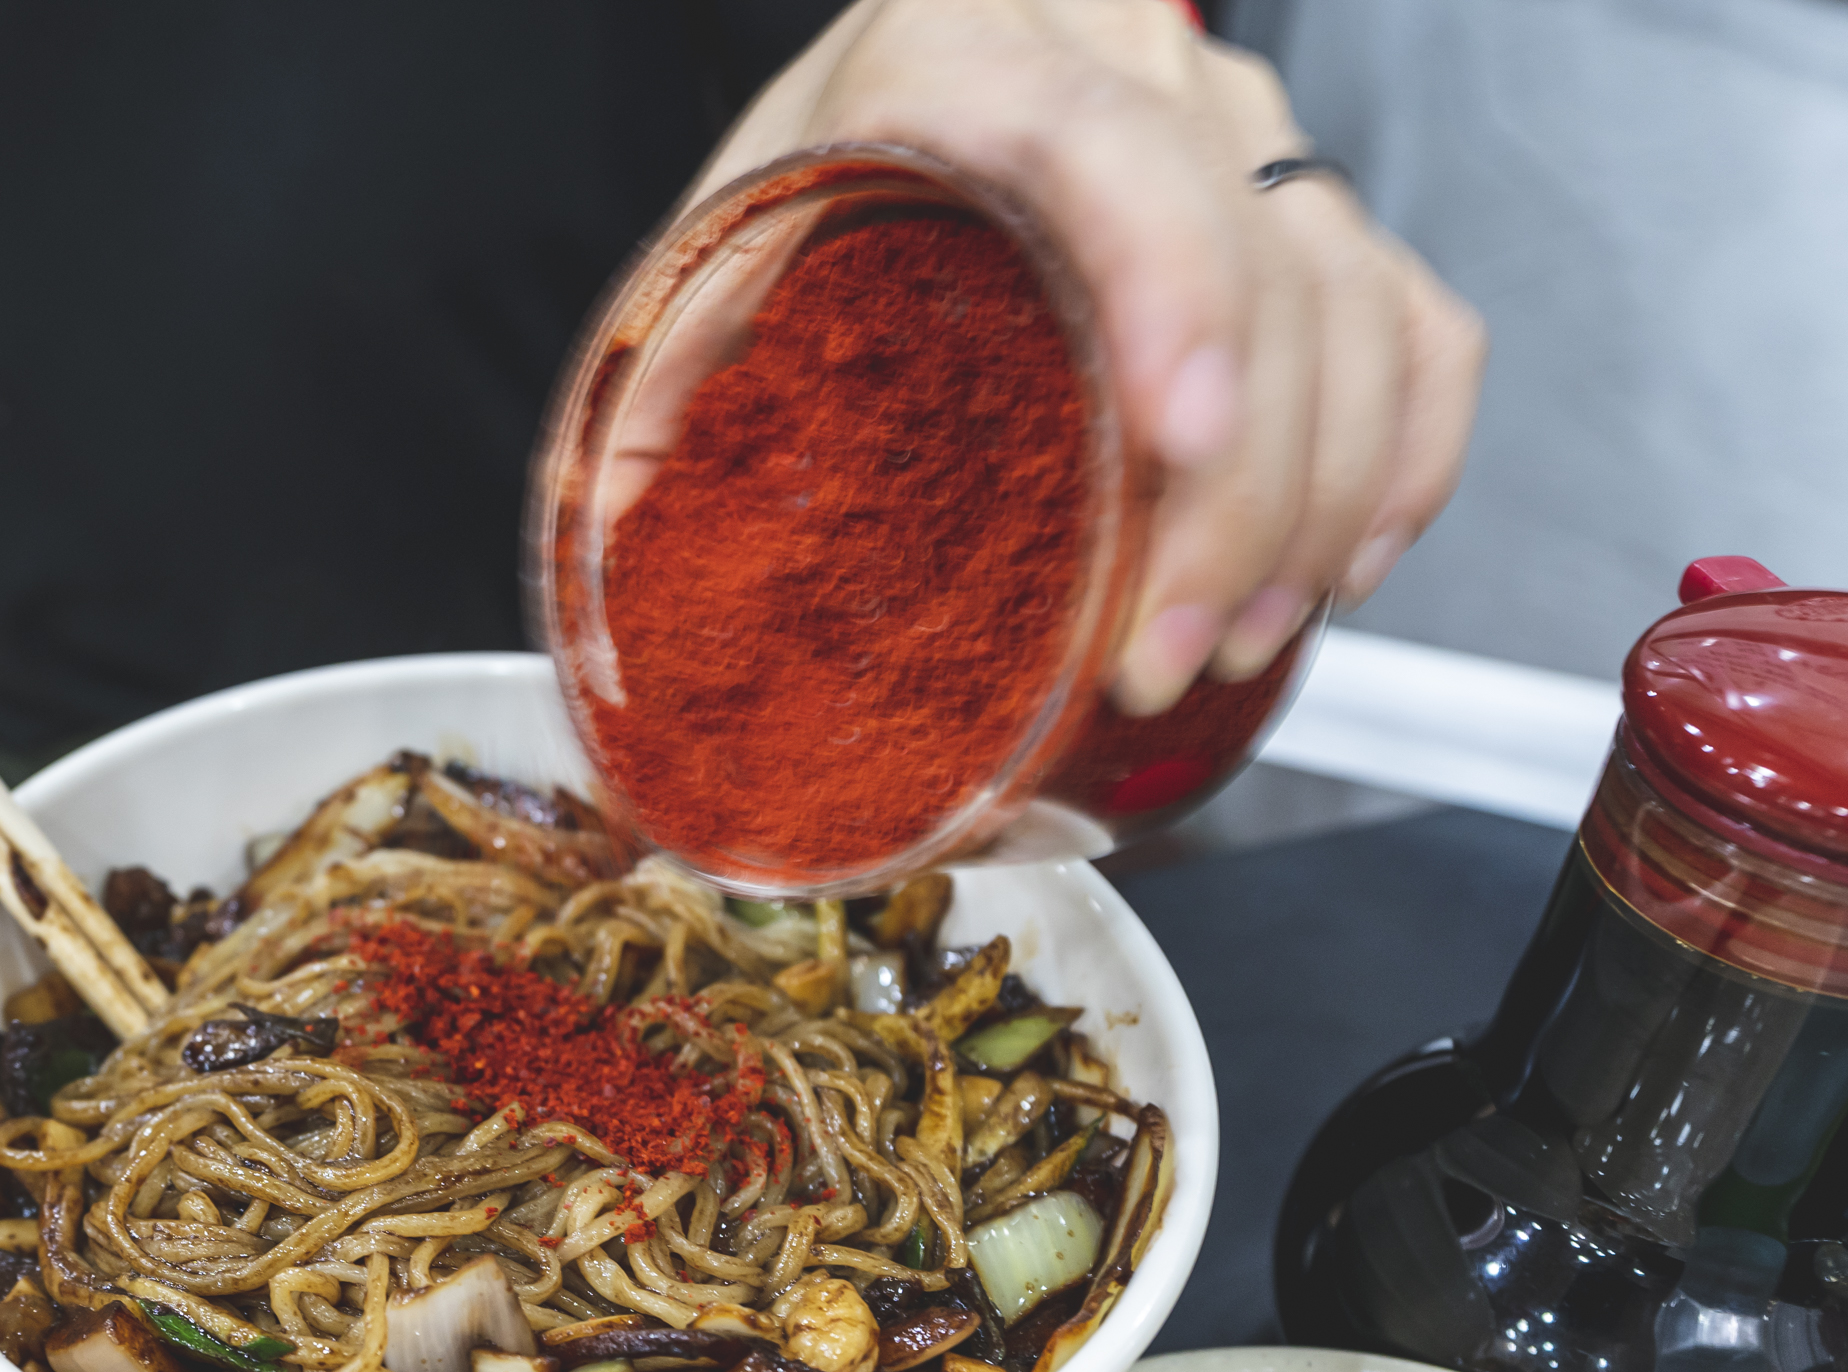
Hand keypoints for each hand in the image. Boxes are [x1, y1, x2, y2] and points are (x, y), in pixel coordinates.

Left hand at [697, 0, 1485, 712]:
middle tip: (1166, 648)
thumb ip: (676, 371)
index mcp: (965, 48)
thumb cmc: (823, 153)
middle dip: (1237, 487)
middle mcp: (1131, 62)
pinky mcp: (1304, 199)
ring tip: (1244, 639)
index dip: (1171, 290)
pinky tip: (1352, 558)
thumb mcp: (724, 236)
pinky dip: (1405, 447)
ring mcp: (1237, 124)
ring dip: (1322, 497)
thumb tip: (624, 555)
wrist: (915, 62)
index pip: (1110, 148)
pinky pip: (1410, 316)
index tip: (1182, 436)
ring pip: (1352, 298)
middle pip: (1257, 258)